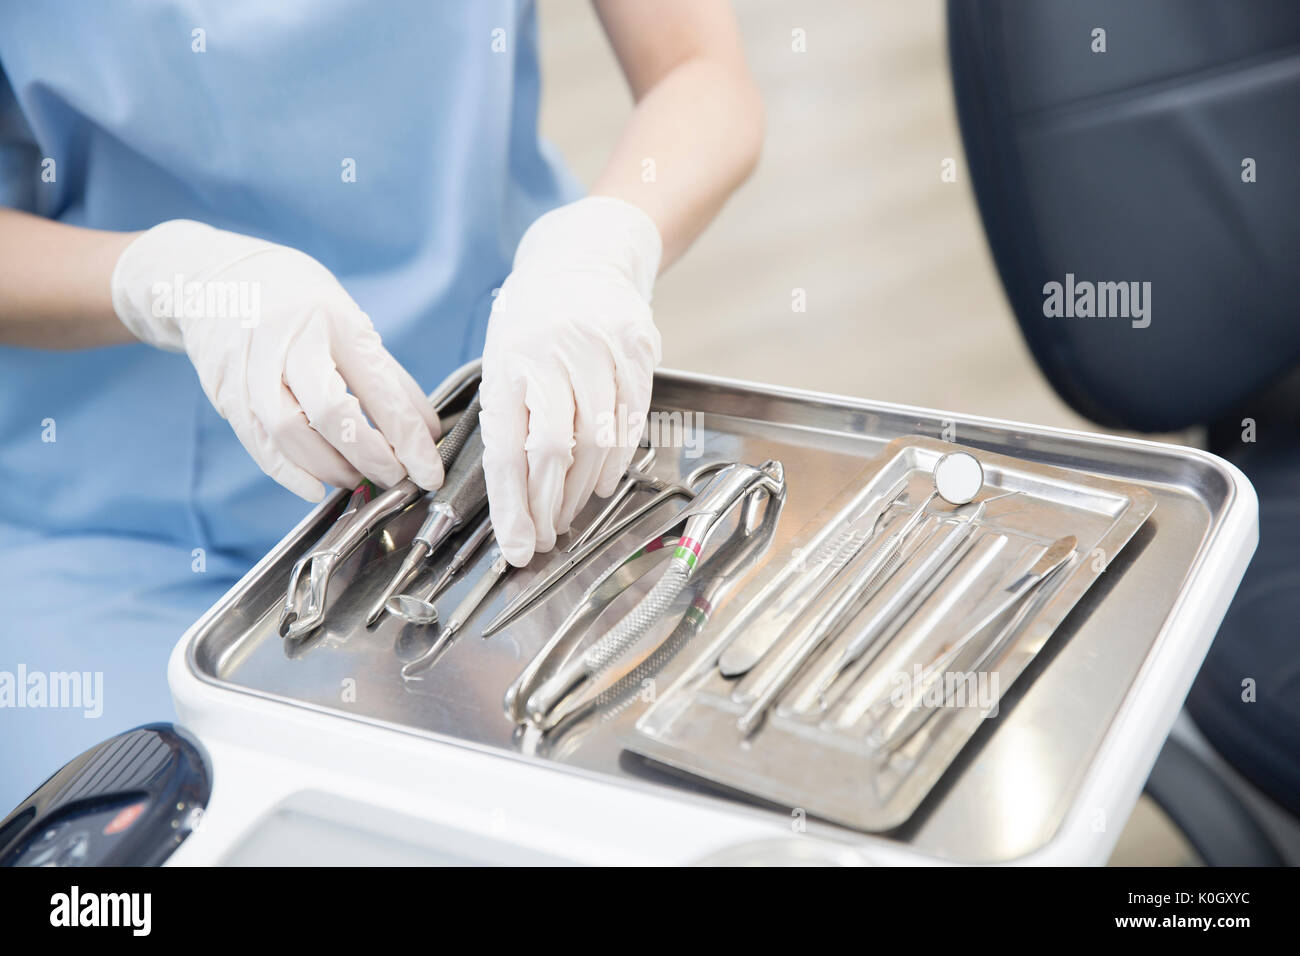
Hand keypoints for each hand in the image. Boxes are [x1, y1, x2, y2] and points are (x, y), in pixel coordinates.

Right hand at [110, 220, 442, 500]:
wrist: (212, 275)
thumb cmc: (297, 299)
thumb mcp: (350, 319)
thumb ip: (388, 376)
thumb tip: (427, 431)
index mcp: (335, 320)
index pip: (380, 389)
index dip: (409, 439)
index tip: (430, 473)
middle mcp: (290, 339)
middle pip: (331, 412)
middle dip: (370, 456)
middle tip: (394, 477)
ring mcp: (250, 364)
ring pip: (288, 431)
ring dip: (330, 467)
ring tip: (355, 478)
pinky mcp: (224, 388)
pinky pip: (256, 440)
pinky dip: (288, 472)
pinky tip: (314, 487)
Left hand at [480, 197, 662, 566]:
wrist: (583, 256)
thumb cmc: (533, 319)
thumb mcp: (503, 359)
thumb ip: (509, 419)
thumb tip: (513, 497)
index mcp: (507, 361)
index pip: (507, 450)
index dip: (514, 507)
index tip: (519, 547)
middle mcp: (551, 352)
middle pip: (554, 451)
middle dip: (550, 507)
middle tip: (547, 535)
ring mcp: (598, 348)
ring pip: (598, 442)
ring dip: (584, 490)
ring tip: (571, 511)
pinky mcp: (637, 348)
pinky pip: (631, 420)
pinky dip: (617, 461)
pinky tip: (604, 481)